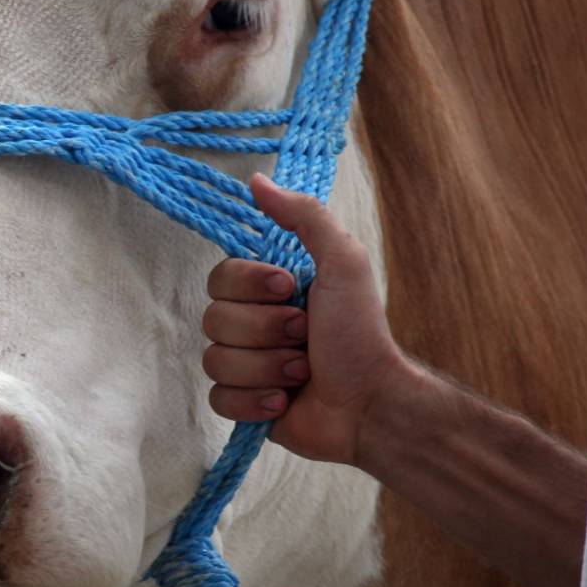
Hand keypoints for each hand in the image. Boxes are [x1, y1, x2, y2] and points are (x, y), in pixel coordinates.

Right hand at [201, 174, 408, 464]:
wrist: (371, 402)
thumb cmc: (361, 332)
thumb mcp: (343, 261)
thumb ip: (304, 216)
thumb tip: (257, 181)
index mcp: (268, 290)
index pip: (220, 277)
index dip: (251, 285)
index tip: (291, 289)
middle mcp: (251, 324)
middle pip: (214, 320)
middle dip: (266, 331)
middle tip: (305, 336)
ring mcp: (245, 365)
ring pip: (216, 361)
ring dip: (268, 367)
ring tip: (303, 372)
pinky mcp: (243, 405)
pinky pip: (218, 399)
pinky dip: (254, 402)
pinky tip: (284, 401)